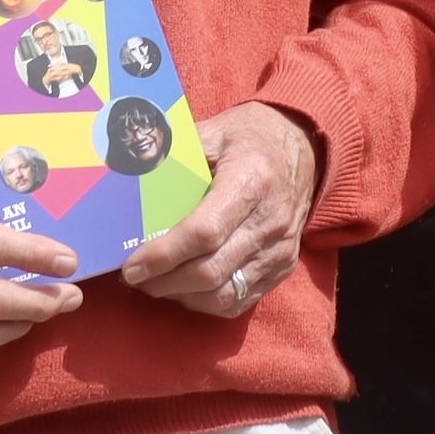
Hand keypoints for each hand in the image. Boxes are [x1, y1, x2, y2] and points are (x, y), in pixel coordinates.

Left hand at [119, 103, 318, 313]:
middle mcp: (271, 220)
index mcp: (252, 180)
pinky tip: (185, 287)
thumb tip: (127, 165)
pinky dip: (205, 302)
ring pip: (223, 294)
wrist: (307, 147)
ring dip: (181, 295)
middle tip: (134, 276)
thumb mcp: (215, 131)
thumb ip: (174, 150)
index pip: (205, 231)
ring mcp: (281, 248)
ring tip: (155, 282)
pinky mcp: (283, 267)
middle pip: (211, 270)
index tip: (131, 265)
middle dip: (163, 281)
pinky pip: (239, 301)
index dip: (164, 254)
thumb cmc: (251, 138)